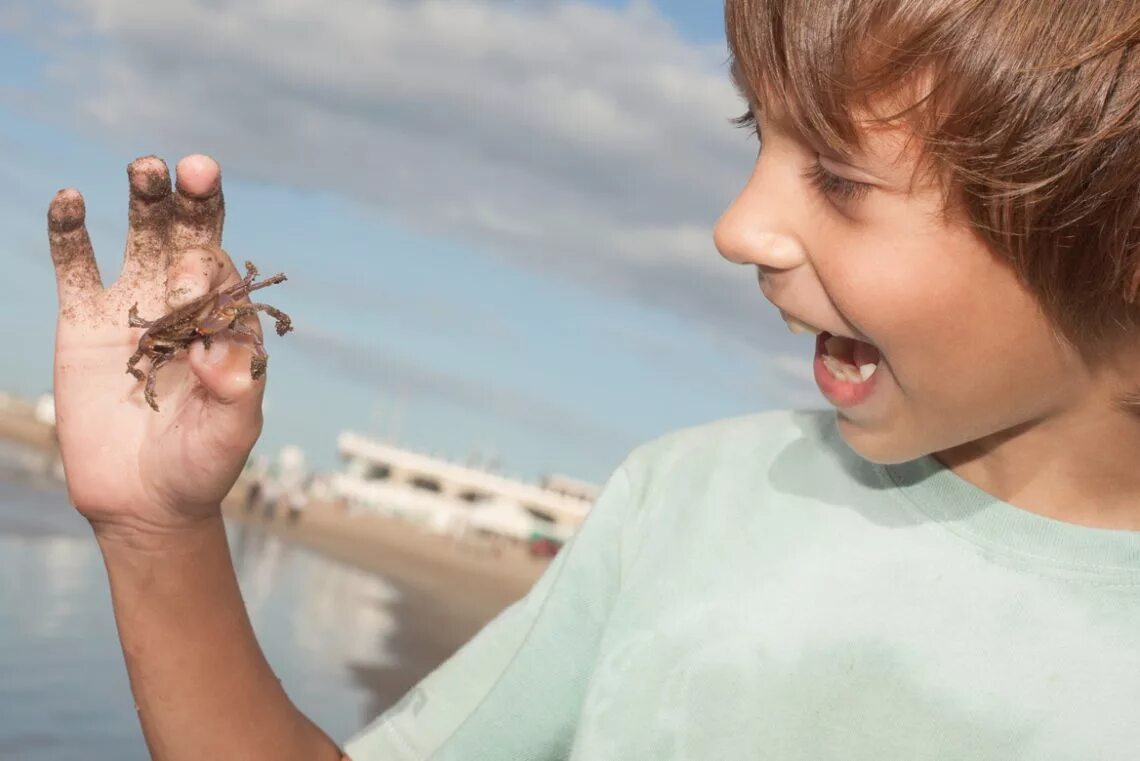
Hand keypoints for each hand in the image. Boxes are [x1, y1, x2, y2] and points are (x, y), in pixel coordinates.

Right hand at [48, 155, 265, 541]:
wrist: (145, 500)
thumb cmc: (202, 464)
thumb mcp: (233, 430)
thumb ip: (235, 388)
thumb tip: (214, 348)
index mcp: (224, 321)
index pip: (223, 272)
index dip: (208, 265)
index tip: (188, 283)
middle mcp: (182, 304)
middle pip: (189, 237)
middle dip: (194, 202)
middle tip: (195, 168)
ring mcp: (133, 308)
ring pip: (139, 237)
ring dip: (145, 199)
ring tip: (146, 167)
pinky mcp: (83, 322)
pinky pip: (76, 267)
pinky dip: (70, 233)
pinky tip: (71, 200)